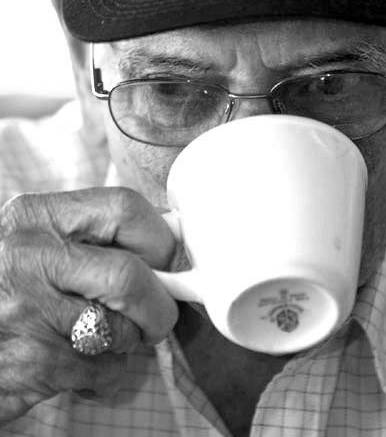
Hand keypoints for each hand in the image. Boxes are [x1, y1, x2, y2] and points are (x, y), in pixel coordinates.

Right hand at [0, 187, 177, 424]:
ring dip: (129, 342)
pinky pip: (103, 370)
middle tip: (155, 317)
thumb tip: (170, 246)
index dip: (161, 240)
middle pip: (129, 274)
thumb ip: (89, 237)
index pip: (125, 208)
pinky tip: (82, 367)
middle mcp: (28, 256)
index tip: (168, 263)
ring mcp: (26, 311)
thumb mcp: (35, 243)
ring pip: (121, 328)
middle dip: (158, 304)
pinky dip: (108, 375)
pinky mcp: (31, 363)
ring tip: (105, 338)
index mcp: (36, 216)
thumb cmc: (5, 287)